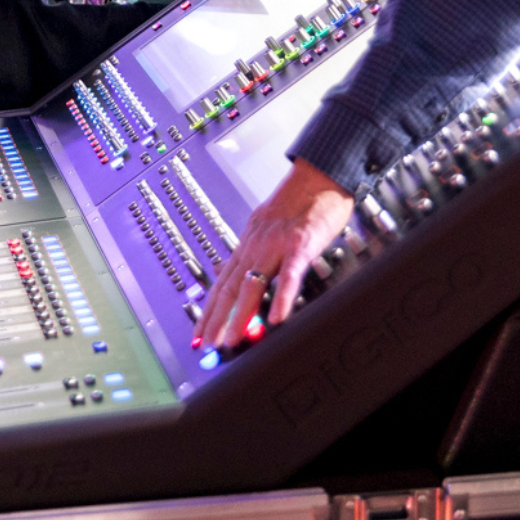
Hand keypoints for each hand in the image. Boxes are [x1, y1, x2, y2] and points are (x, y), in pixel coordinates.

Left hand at [197, 159, 352, 349]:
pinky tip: (276, 318)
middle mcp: (257, 244)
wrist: (321, 174)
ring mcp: (278, 244)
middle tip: (205, 345)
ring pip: (253, 284)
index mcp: (249, 243)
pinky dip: (282, 298)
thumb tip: (235, 273)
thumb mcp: (269, 227)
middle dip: (215, 319)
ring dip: (239, 315)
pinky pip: (290, 275)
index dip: (208, 310)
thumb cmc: (301, 202)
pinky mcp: (301, 244)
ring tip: (230, 340)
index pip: (222, 282)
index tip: (199, 333)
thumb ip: (254, 253)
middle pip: (230, 287)